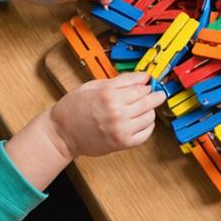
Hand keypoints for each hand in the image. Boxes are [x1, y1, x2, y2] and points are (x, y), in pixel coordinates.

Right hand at [47, 72, 166, 158]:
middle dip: (156, 96)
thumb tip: (143, 77)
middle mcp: (117, 112)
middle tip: (158, 94)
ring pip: (149, 117)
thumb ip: (121, 81)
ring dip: (150, 111)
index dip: (147, 85)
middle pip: (148, 102)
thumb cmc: (74, 108)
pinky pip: (145, 134)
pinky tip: (142, 121)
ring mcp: (121, 129)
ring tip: (143, 108)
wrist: (62, 133)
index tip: (150, 84)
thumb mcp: (94, 85)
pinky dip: (148, 126)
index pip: (140, 88)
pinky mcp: (122, 143)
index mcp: (109, 95)